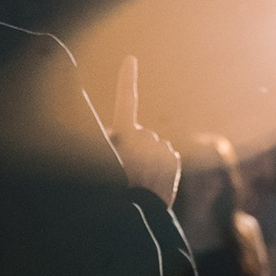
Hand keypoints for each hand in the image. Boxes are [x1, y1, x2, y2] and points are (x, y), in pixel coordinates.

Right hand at [108, 55, 180, 205]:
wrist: (141, 216)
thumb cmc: (116, 192)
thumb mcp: (103, 166)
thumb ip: (108, 146)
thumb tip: (117, 135)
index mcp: (122, 135)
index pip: (124, 101)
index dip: (126, 80)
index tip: (130, 59)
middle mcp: (143, 136)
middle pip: (137, 133)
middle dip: (133, 146)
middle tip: (126, 170)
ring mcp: (161, 146)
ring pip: (153, 145)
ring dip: (148, 157)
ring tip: (140, 178)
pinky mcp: (173, 157)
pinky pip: (165, 155)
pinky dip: (162, 165)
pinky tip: (154, 180)